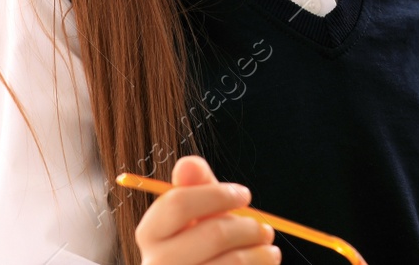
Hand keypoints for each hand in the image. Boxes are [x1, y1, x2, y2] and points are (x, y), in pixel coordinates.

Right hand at [134, 156, 278, 264]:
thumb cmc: (199, 245)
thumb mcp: (197, 215)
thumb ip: (196, 188)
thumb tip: (188, 163)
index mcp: (150, 234)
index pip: (177, 204)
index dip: (217, 194)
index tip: (244, 195)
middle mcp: (155, 264)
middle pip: (213, 234)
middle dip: (248, 227)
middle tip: (265, 230)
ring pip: (231, 262)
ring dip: (260, 252)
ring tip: (269, 249)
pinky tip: (263, 263)